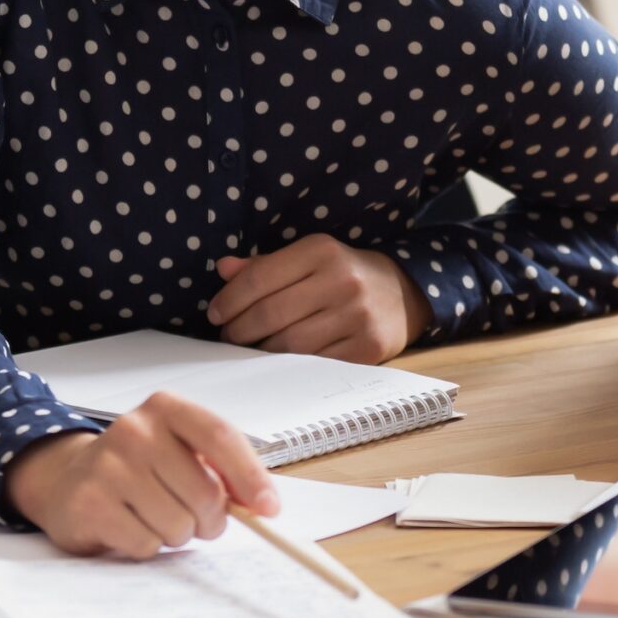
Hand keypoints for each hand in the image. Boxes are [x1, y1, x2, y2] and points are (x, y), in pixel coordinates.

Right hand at [2, 393, 279, 561]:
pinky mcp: (90, 503)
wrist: (68, 479)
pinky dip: (147, 545)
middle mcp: (134, 429)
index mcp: (165, 408)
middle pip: (205, 492)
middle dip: (209, 519)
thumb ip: (222, 469)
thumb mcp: (180, 451)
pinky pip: (147, 543)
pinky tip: (128, 526)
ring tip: (154, 517)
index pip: (220, 436)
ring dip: (176, 534)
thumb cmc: (138, 468)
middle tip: (195, 519)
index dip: (250, 476)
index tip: (268, 509)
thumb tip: (263, 504)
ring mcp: (108, 465)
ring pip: (178, 524)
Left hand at [205, 234, 428, 361]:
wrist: (402, 293)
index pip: (259, 278)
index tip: (215, 313)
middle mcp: (341, 280)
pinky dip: (288, 367)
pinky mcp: (367, 348)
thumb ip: (265, 265)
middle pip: (269, 314)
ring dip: (259, 351)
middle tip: (228, 337)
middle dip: (238, 330)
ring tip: (248, 349)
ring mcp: (357, 316)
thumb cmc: (342, 274)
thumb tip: (223, 269)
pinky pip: (314, 364)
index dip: (229, 300)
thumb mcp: (307, 258)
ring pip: (288, 344)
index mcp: (320, 250)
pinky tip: (277, 362)